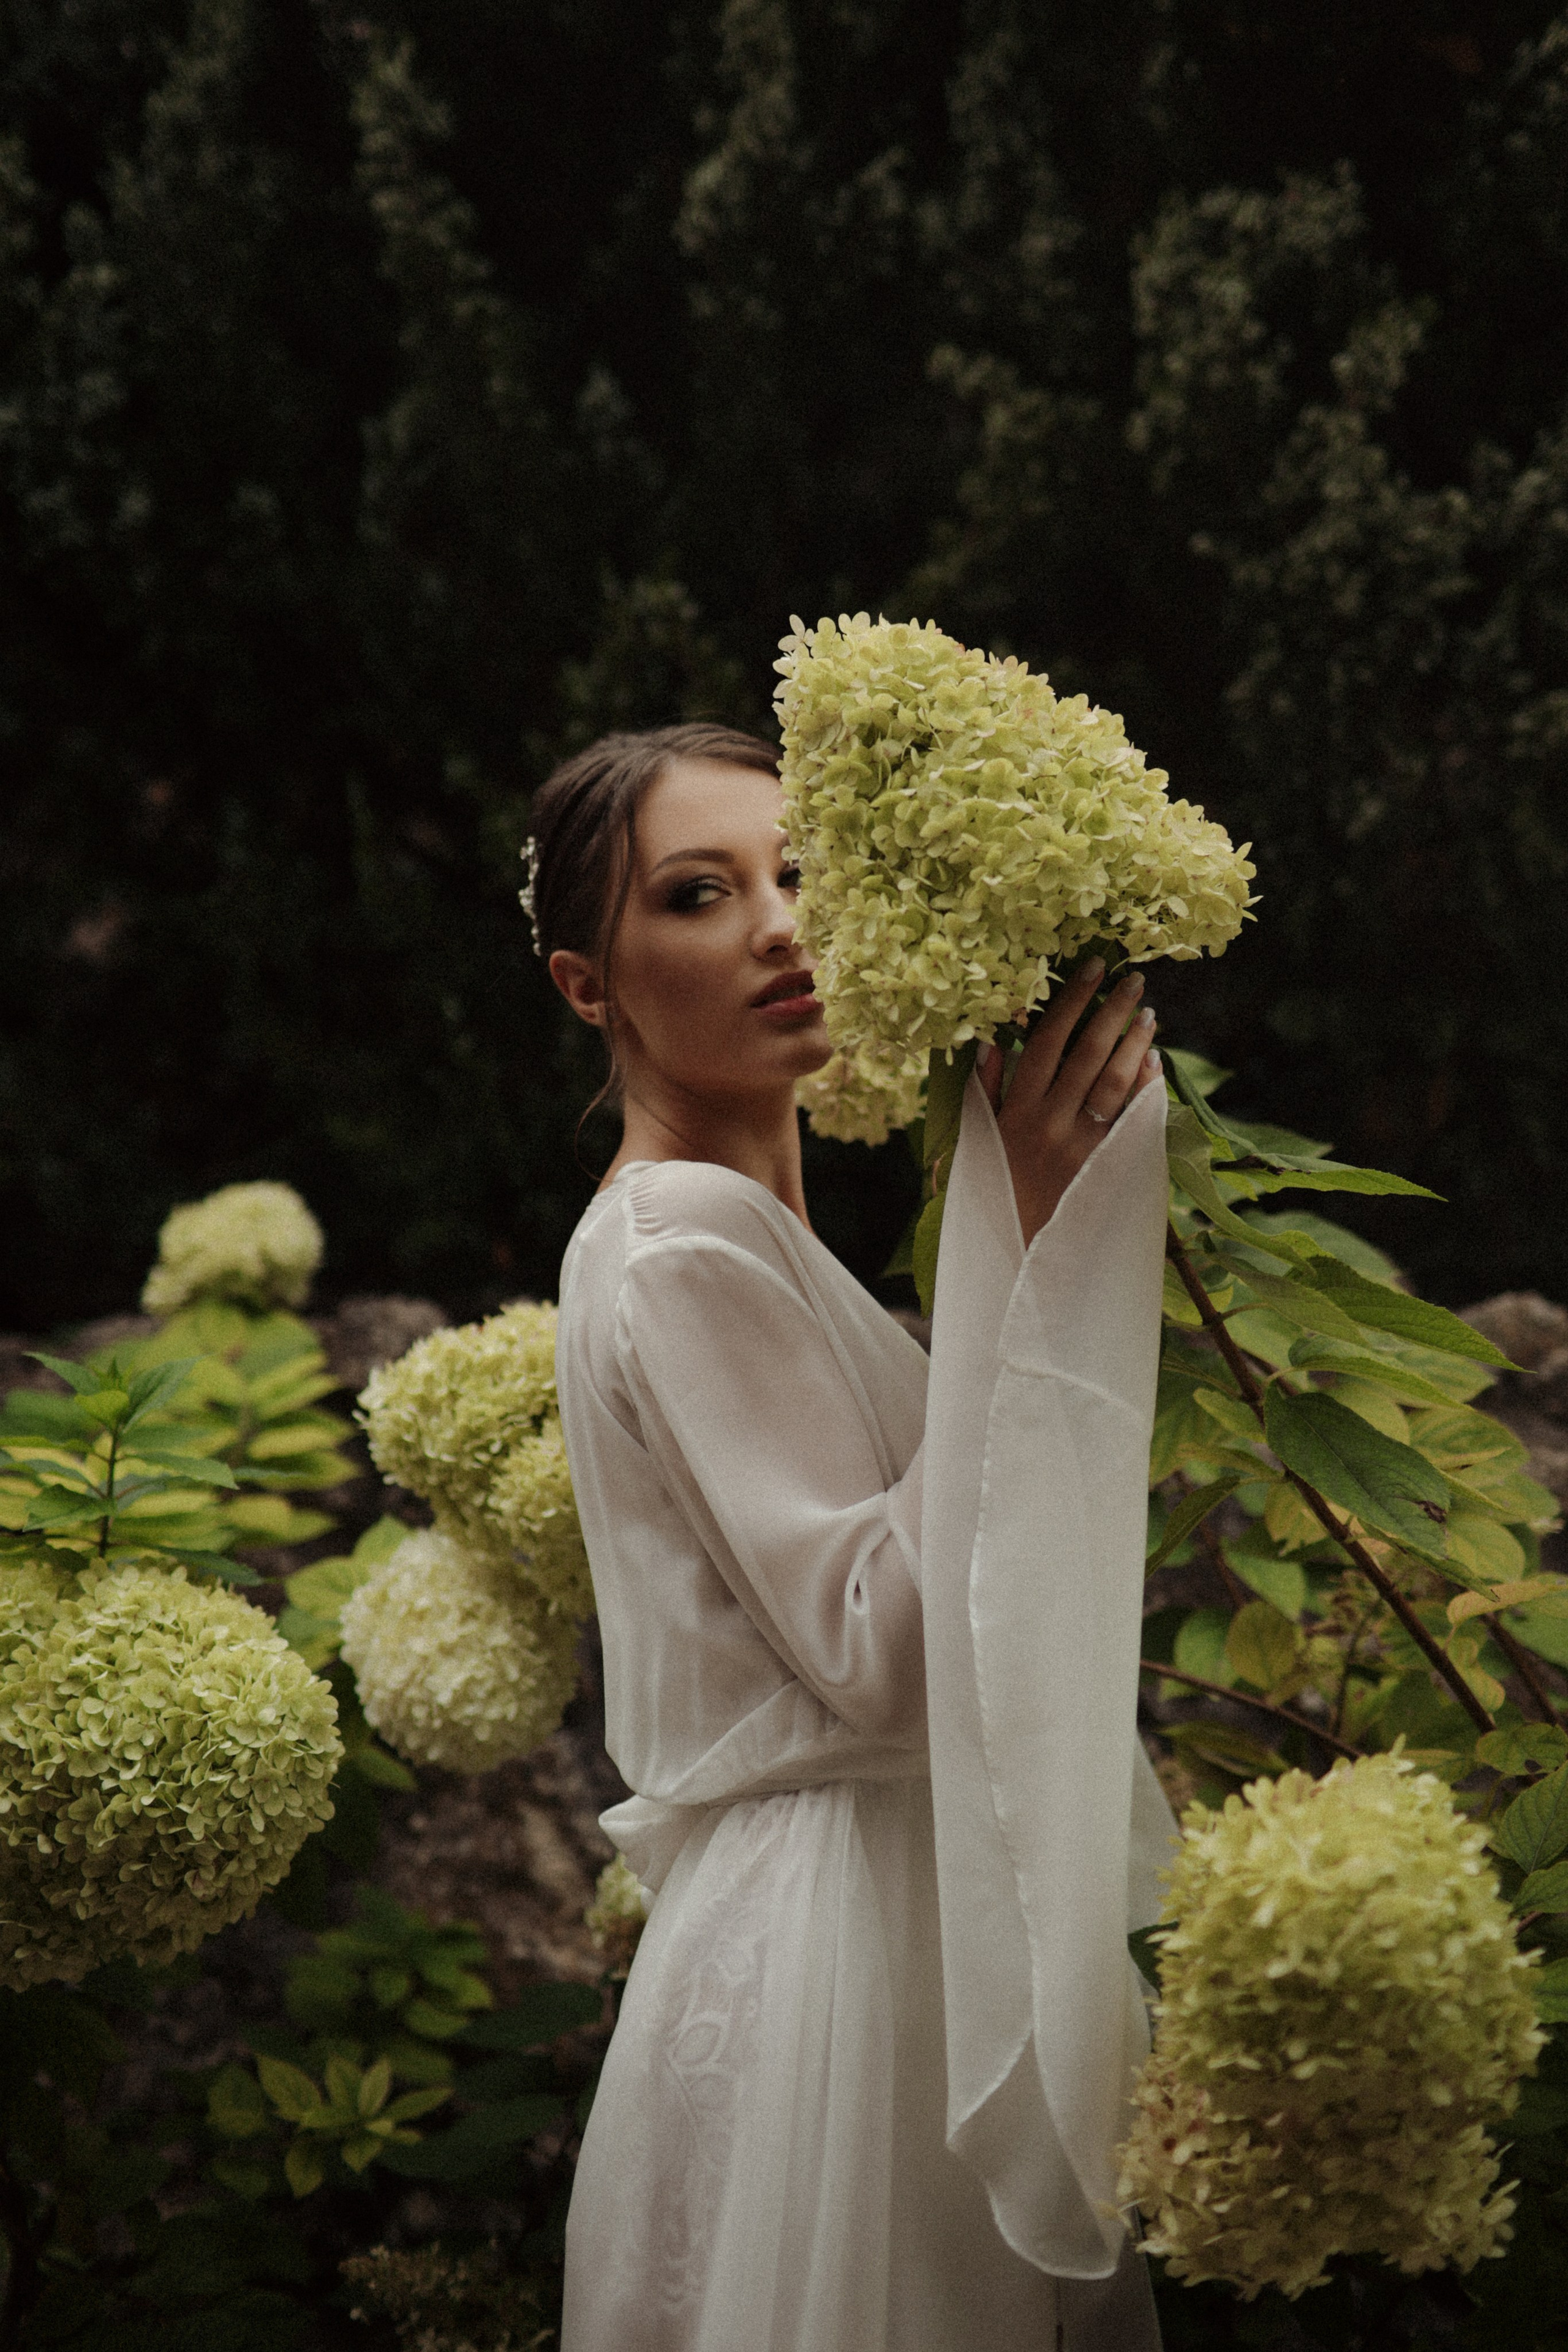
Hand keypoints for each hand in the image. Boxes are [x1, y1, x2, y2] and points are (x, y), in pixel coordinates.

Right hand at [978, 960, 1159, 1246]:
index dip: (1070, 1002)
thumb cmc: (1000, 1192)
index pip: (1046, 1042)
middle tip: (1133, 979)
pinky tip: (1154, 1062)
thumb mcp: (983, 1141)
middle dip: (1111, 1012)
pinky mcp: (1107, 1167)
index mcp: (1015, 1111)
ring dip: (1133, 1043)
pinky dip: (1144, 1087)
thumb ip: (987, 1090)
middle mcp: (1049, 1124)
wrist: (1025, 1254)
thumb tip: (992, 1039)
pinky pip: (1132, 1118)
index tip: (1091, 968)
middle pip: (1086, 1054)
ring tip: (1148, 1014)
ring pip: (1113, 1082)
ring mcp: (1081, 1146)